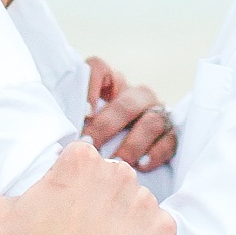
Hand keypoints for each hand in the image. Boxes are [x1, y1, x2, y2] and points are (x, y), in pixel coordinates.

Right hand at [0, 138, 174, 234]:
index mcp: (78, 161)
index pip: (83, 159)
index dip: (71, 187)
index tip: (61, 215)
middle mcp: (116, 173)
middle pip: (112, 177)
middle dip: (99, 200)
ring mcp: (143, 203)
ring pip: (135, 201)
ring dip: (123, 220)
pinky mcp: (163, 233)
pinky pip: (159, 227)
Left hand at [82, 57, 177, 173]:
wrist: (129, 162)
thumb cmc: (98, 142)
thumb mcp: (84, 127)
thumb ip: (76, 126)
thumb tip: (64, 141)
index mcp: (110, 85)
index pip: (99, 68)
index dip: (91, 85)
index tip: (83, 112)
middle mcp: (136, 95)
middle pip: (126, 103)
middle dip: (107, 126)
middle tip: (91, 146)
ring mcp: (157, 112)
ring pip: (151, 120)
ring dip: (132, 143)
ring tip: (117, 162)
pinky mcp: (172, 134)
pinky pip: (169, 140)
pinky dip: (155, 153)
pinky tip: (141, 166)